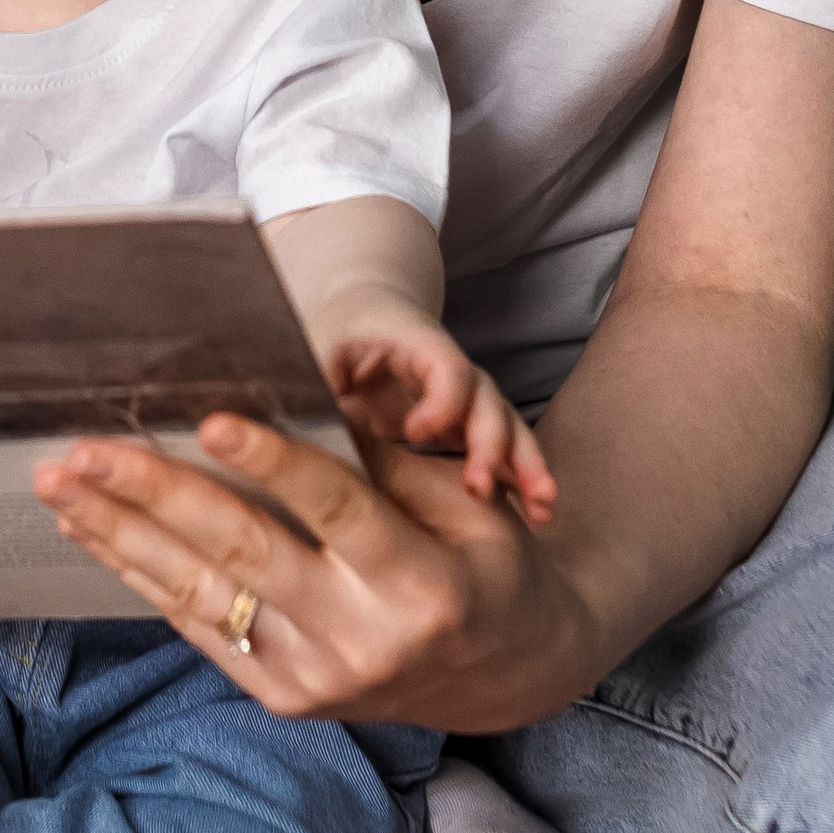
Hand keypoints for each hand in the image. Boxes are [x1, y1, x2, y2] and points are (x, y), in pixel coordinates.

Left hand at [33, 406, 593, 730]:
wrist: (509, 674)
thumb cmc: (487, 563)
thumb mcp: (463, 504)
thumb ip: (382, 461)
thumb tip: (294, 395)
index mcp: (418, 585)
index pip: (332, 509)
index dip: (270, 460)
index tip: (208, 415)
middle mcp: (360, 642)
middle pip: (243, 552)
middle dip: (154, 493)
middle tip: (85, 447)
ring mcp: (315, 679)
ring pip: (200, 595)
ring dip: (120, 535)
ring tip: (59, 486)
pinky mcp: (283, 698)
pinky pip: (200, 627)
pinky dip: (141, 575)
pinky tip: (92, 532)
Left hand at [318, 302, 556, 521]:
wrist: (364, 319)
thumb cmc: (336, 337)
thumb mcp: (318, 353)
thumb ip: (315, 383)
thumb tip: (291, 421)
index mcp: (414, 344)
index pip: (445, 365)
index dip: (440, 399)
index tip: (415, 433)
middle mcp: (451, 369)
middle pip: (484, 399)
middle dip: (489, 443)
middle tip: (478, 486)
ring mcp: (465, 398)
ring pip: (506, 426)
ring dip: (525, 464)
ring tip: (542, 506)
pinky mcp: (468, 427)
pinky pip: (505, 450)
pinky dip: (525, 478)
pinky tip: (540, 513)